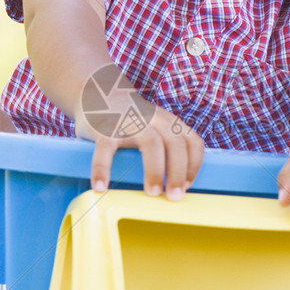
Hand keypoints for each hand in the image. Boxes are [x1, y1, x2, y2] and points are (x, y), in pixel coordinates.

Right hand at [75, 81, 203, 198]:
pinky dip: (102, 169)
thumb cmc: (130, 120)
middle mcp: (154, 119)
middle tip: (174, 196)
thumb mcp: (154, 126)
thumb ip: (165, 146)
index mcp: (168, 122)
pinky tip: (100, 186)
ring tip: (151, 193)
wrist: (96, 92)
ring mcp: (130, 122)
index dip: (193, 165)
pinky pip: (106, 149)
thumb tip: (173, 185)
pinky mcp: (105, 127)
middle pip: (175, 143)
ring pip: (151, 143)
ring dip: (154, 170)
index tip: (186, 186)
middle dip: (178, 172)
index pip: (192, 141)